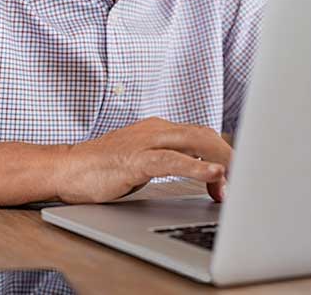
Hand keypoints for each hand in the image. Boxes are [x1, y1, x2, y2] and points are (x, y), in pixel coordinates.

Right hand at [53, 118, 231, 204]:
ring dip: (221, 161)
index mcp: (157, 129)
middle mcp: (154, 130)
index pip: (202, 135)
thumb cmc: (101, 169)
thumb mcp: (142, 162)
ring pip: (194, 142)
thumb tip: (202, 176)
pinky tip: (214, 175)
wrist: (65, 169)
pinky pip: (171, 161)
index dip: (224, 153)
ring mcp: (144, 142)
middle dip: (230, 156)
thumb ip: (169, 162)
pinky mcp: (134, 160)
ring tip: (238, 179)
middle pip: (205, 135)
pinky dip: (196, 167)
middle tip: (246, 180)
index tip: (237, 177)